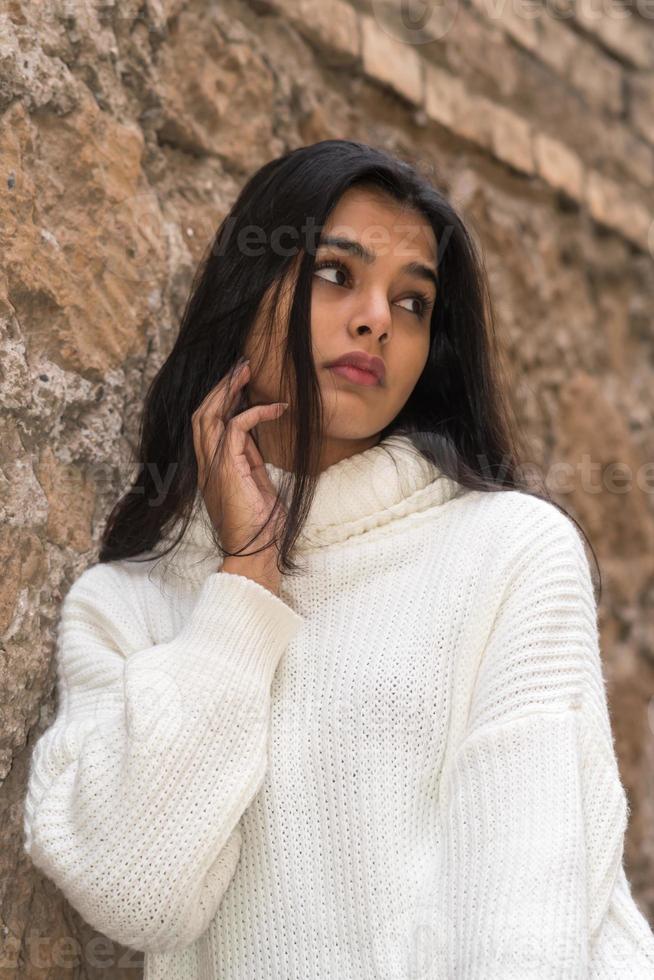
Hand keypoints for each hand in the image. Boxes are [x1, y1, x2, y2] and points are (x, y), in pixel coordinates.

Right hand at [191, 359, 288, 560]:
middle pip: (201, 413)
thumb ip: (249, 458)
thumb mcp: (255, 483)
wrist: (256, 552)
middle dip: (220, 387)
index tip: (238, 383)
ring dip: (229, 390)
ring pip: (209, 415)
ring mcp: (213, 467)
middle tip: (240, 367)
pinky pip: (236, 427)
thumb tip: (253, 433)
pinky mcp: (228, 468)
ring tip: (246, 372)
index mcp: (210, 469)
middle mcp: (206, 465)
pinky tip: (276, 408)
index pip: (205, 425)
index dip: (219, 400)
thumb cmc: (260, 525)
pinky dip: (256, 412)